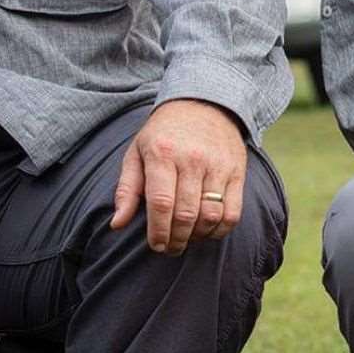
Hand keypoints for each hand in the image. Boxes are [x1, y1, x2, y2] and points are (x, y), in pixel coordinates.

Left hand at [111, 99, 247, 253]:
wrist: (204, 104)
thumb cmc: (163, 135)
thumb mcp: (137, 153)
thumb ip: (127, 189)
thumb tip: (117, 224)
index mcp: (162, 153)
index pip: (160, 202)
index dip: (157, 231)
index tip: (155, 245)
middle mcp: (192, 159)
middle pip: (185, 213)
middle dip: (176, 239)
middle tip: (170, 248)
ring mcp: (217, 165)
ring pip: (210, 215)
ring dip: (197, 236)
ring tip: (187, 239)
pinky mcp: (236, 171)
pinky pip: (232, 212)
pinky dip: (220, 230)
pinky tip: (207, 231)